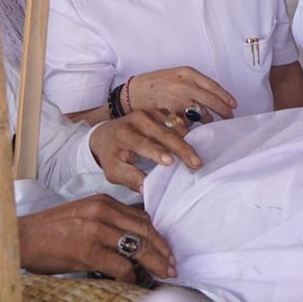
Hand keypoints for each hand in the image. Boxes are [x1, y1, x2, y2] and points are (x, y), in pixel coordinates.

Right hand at [17, 193, 174, 281]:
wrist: (18, 237)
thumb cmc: (49, 232)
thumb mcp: (81, 216)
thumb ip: (106, 222)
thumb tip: (132, 239)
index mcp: (102, 202)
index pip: (142, 218)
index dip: (159, 236)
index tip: (168, 250)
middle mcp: (102, 211)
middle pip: (145, 231)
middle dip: (163, 251)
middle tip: (173, 266)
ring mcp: (95, 229)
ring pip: (138, 246)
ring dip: (154, 263)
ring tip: (163, 275)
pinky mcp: (87, 249)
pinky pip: (120, 265)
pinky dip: (130, 277)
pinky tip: (131, 283)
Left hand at [89, 108, 203, 190]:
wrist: (105, 134)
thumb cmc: (111, 155)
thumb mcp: (113, 171)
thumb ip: (130, 178)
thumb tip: (146, 189)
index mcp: (123, 134)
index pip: (142, 143)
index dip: (156, 152)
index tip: (170, 162)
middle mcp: (137, 119)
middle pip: (163, 133)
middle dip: (181, 148)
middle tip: (196, 163)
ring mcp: (149, 113)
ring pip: (173, 125)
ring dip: (187, 140)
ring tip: (197, 156)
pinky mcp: (159, 112)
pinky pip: (176, 120)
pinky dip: (186, 131)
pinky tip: (194, 143)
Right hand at [123, 66, 235, 119]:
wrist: (132, 93)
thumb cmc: (155, 84)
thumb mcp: (176, 76)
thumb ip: (194, 84)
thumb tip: (213, 97)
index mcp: (187, 73)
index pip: (213, 86)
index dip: (225, 97)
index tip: (233, 105)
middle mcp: (184, 85)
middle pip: (211, 100)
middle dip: (222, 111)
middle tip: (229, 118)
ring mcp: (176, 99)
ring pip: (200, 113)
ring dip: (206, 120)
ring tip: (209, 123)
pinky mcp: (169, 113)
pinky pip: (186, 123)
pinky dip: (191, 126)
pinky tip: (192, 128)